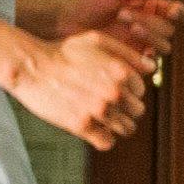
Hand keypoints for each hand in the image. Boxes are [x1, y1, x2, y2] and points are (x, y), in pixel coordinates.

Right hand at [6, 26, 154, 150]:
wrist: (31, 66)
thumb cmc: (63, 52)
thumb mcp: (97, 41)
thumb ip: (127, 53)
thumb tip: (152, 68)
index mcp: (122, 73)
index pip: (141, 92)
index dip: (127, 91)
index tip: (111, 88)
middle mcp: (115, 93)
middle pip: (137, 111)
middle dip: (124, 108)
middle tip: (104, 104)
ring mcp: (99, 111)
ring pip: (126, 129)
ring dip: (116, 125)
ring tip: (100, 118)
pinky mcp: (82, 126)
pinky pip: (107, 142)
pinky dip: (103, 138)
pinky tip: (94, 130)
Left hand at [31, 0, 183, 56]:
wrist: (64, 23)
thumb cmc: (88, 3)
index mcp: (148, 9)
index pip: (175, 12)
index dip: (177, 12)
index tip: (170, 10)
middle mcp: (147, 28)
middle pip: (170, 30)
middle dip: (153, 22)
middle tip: (124, 14)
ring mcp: (140, 46)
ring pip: (164, 48)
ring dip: (152, 37)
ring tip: (130, 28)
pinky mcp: (131, 61)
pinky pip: (150, 64)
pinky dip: (147, 58)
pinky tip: (136, 51)